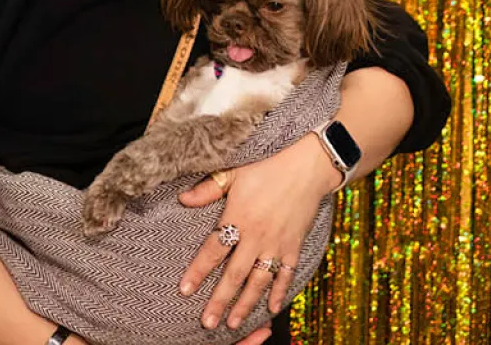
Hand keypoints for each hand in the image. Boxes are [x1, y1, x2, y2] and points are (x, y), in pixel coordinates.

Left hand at [177, 135, 340, 331]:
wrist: (307, 168)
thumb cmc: (268, 167)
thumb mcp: (235, 173)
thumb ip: (209, 189)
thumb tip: (183, 199)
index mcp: (238, 218)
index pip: (213, 250)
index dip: (198, 271)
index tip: (185, 290)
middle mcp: (256, 236)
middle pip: (234, 275)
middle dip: (220, 301)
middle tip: (208, 323)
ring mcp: (277, 244)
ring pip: (259, 281)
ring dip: (246, 304)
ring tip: (234, 324)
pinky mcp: (293, 247)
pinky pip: (285, 275)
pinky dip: (279, 292)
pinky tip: (271, 309)